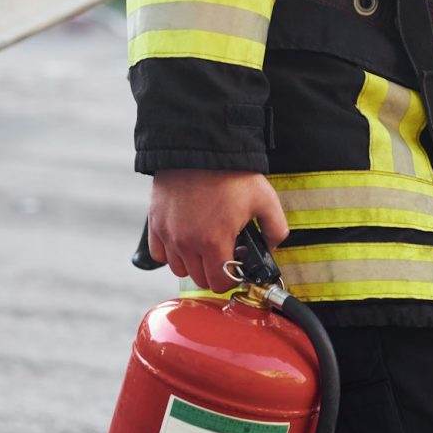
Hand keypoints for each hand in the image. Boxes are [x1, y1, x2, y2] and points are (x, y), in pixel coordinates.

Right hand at [148, 170, 289, 292]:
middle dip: (214, 271)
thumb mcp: (265, 200)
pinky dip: (171, 253)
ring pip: (179, 269)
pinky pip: (159, 254)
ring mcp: (169, 234)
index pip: (220, 283)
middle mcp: (188, 243)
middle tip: (224, 252)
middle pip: (200, 279)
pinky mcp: (155, 224)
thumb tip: (272, 247)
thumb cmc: (231, 174)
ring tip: (205, 244)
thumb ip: (276, 229)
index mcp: (214, 242)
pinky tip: (185, 240)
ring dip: (193, 263)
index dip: (231, 278)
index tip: (236, 266)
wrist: (200, 149)